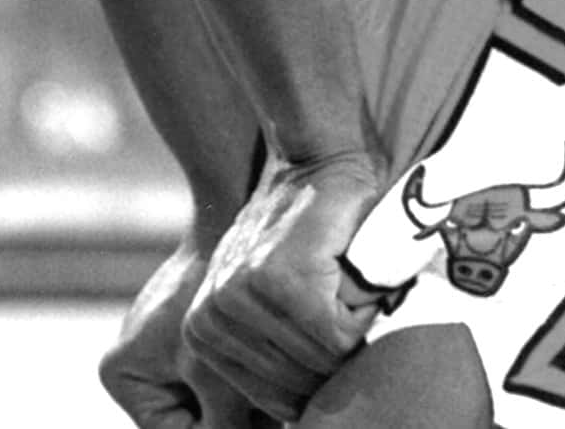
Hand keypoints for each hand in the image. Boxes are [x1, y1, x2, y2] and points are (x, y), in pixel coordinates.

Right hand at [101, 242, 264, 428]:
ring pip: (208, 406)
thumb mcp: (218, 377)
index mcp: (124, 378)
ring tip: (271, 397)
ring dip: (240, 408)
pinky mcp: (193, 340)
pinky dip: (243, 385)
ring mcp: (165, 353)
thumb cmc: (212, 297)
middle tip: (263, 412)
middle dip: (228, 424)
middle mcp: (138, 369)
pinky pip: (218, 380)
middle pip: (189, 424)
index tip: (251, 427)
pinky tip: (273, 383)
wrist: (224, 226)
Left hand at [183, 150, 388, 421]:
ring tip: (340, 284)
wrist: (316, 162)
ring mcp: (243, 297)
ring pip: (322, 365)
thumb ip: (274, 356)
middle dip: (334, 354)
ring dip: (351, 330)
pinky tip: (346, 274)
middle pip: (299, 387)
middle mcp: (212, 317)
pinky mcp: (280, 280)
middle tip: (338, 301)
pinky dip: (361, 315)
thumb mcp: (269, 302)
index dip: (317, 378)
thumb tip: (301, 421)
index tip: (326, 332)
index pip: (275, 402)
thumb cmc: (307, 239)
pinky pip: (337, 339)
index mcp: (203, 330)